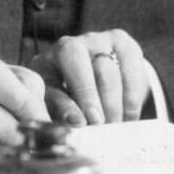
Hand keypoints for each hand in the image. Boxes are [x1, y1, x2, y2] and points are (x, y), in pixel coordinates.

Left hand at [29, 30, 148, 124]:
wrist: (102, 88)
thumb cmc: (76, 108)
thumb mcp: (63, 116)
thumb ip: (64, 122)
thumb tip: (77, 132)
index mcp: (43, 67)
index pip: (48, 80)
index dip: (63, 104)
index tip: (78, 124)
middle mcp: (66, 47)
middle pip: (73, 57)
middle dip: (87, 93)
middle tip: (98, 122)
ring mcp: (94, 41)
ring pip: (105, 68)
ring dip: (112, 103)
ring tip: (115, 126)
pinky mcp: (120, 41)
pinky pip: (129, 66)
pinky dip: (131, 96)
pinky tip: (129, 116)